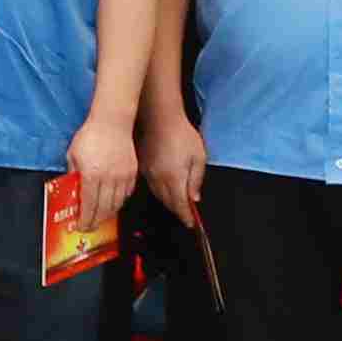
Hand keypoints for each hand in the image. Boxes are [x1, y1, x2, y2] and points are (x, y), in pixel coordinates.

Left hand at [66, 118, 137, 236]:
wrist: (112, 122)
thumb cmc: (90, 135)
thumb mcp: (73, 154)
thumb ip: (72, 174)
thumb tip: (72, 190)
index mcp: (91, 175)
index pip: (88, 206)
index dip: (85, 220)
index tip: (81, 226)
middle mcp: (108, 179)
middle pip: (104, 209)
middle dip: (96, 221)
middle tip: (90, 226)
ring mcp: (122, 177)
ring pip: (116, 204)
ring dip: (108, 214)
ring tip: (100, 217)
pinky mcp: (132, 173)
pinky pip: (126, 194)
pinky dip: (119, 202)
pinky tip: (113, 203)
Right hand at [148, 111, 208, 227]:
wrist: (159, 117)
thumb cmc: (181, 134)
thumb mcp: (198, 157)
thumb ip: (196, 180)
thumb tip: (194, 197)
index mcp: (174, 178)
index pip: (180, 204)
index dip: (186, 216)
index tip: (191, 223)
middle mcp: (158, 178)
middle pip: (168, 202)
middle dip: (177, 210)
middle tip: (186, 215)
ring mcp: (148, 172)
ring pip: (158, 195)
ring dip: (168, 202)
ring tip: (176, 204)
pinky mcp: (142, 166)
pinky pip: (151, 185)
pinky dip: (159, 191)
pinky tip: (164, 189)